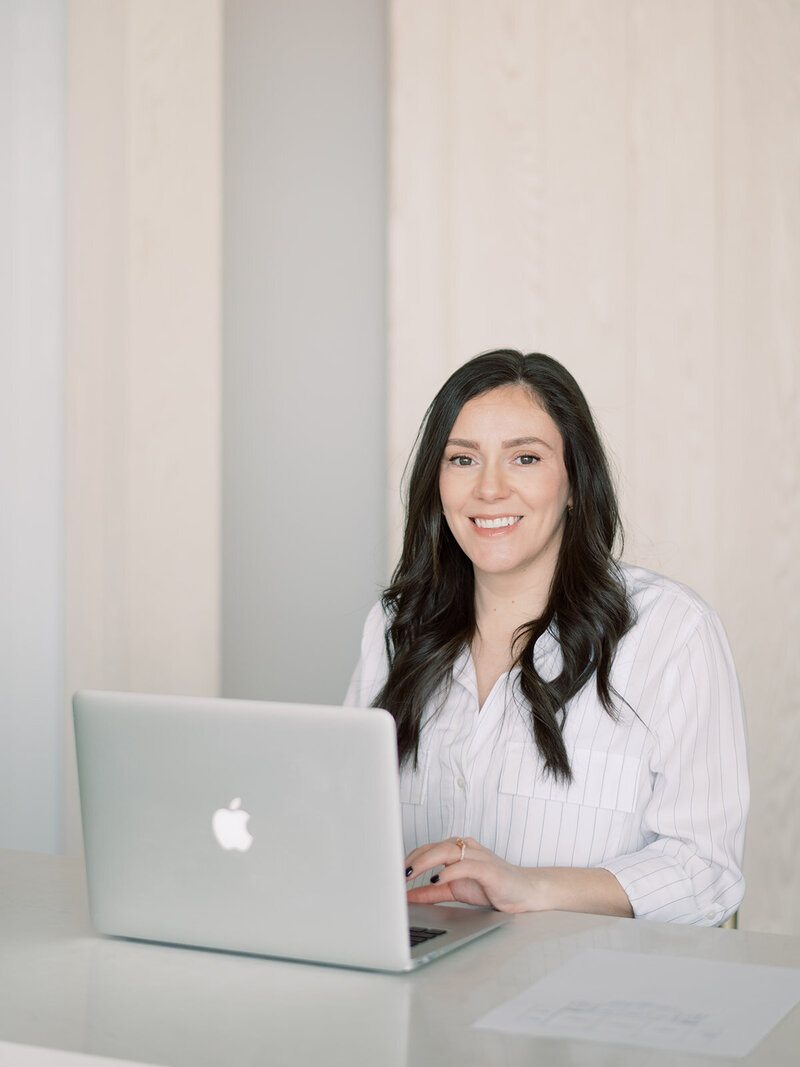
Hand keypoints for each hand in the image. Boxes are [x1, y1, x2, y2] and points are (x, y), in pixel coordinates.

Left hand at [405, 837, 541, 912]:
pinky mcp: (488, 868)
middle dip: (413, 860)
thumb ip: (431, 892)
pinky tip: (438, 878)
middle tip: (397, 873)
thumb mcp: (454, 891)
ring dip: (426, 861)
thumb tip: (407, 896)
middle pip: (433, 847)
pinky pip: (466, 865)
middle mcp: (466, 849)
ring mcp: (477, 856)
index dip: (409, 859)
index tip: (392, 872)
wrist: (524, 892)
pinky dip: (450, 871)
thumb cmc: (491, 886)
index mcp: (457, 851)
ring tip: (410, 873)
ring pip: (447, 851)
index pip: (427, 849)